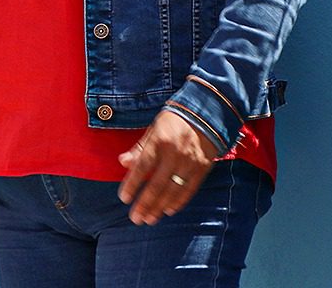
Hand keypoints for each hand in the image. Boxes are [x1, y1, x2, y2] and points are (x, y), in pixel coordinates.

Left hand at [117, 109, 217, 224]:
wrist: (209, 112)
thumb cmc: (176, 120)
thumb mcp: (155, 128)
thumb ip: (139, 147)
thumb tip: (122, 162)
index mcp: (160, 141)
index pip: (142, 168)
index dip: (132, 185)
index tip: (124, 198)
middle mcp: (175, 153)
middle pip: (156, 185)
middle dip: (145, 204)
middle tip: (135, 218)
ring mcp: (190, 162)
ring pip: (172, 191)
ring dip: (160, 207)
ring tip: (149, 219)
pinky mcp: (202, 167)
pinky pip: (189, 189)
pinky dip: (179, 201)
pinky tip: (169, 210)